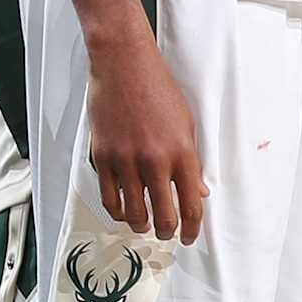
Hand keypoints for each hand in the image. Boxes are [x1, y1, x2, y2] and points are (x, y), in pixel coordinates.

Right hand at [87, 32, 207, 242]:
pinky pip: (109, 198)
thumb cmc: (157, 88)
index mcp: (181, 153)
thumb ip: (192, 161)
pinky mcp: (103, 157)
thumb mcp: (187, 124)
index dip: (192, 229)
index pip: (191, 205)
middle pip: (163, 216)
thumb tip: (198, 191)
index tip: (191, 236)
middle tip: (166, 233)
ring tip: (144, 224)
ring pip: (134, 213)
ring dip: (141, 225)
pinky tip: (123, 211)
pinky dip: (118, 211)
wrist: (124, 65)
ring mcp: (126, 161)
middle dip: (166, 232)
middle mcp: (154, 161)